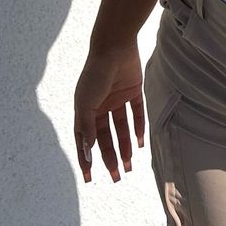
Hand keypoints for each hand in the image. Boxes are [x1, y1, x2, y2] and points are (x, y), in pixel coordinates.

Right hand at [74, 41, 145, 183]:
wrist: (114, 47)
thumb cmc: (95, 74)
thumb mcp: (85, 102)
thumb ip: (87, 127)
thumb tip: (88, 151)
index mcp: (85, 110)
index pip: (86, 140)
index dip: (87, 158)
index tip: (89, 178)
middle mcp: (101, 106)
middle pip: (106, 138)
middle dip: (110, 157)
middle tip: (117, 177)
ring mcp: (117, 99)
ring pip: (122, 129)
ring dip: (125, 147)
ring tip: (129, 166)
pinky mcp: (133, 91)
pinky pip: (137, 114)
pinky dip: (139, 128)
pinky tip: (140, 145)